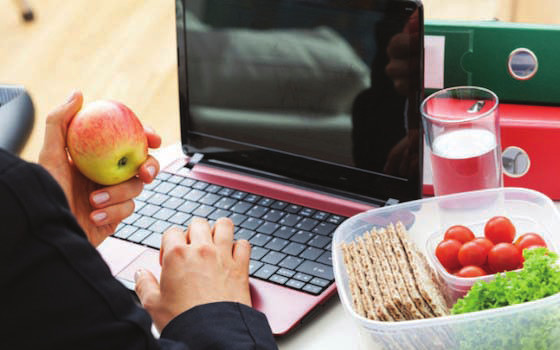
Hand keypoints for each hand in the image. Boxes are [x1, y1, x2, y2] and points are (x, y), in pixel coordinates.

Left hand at [38, 91, 161, 246]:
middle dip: (150, 167)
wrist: (46, 230)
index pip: (127, 140)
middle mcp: (107, 174)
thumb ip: (60, 122)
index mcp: (96, 157)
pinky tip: (95, 214)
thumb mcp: (49, 155)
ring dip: (118, 194)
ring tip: (94, 199)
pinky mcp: (115, 215)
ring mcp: (113, 195)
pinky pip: (127, 210)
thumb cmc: (44, 193)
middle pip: (142, 164)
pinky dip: (113, 211)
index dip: (145, 136)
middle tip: (144, 171)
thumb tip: (78, 95)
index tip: (153, 138)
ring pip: (137, 188)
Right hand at [134, 218, 251, 330]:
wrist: (212, 335)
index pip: (172, 232)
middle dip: (193, 233)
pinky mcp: (241, 267)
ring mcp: (223, 256)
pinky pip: (244, 244)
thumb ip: (144, 285)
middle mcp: (201, 250)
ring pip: (224, 225)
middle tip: (190, 250)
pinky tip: (233, 256)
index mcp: (177, 255)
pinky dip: (239, 247)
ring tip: (213, 243)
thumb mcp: (153, 305)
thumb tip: (140, 274)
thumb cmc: (184, 321)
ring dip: (218, 231)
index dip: (169, 244)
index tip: (169, 259)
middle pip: (198, 223)